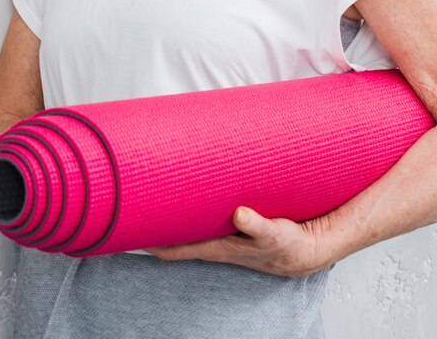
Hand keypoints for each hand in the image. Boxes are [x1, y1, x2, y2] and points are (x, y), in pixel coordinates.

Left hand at [145, 207, 335, 277]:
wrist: (310, 248)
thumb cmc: (290, 245)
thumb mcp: (276, 235)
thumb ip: (257, 226)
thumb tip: (239, 214)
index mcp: (218, 247)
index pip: (174, 247)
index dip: (149, 242)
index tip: (126, 228)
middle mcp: (214, 241)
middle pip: (174, 235)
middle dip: (152, 222)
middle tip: (127, 202)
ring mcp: (222, 233)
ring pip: (187, 224)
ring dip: (169, 213)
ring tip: (146, 193)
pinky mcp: (232, 222)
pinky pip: (203, 215)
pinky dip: (190, 205)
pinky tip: (184, 189)